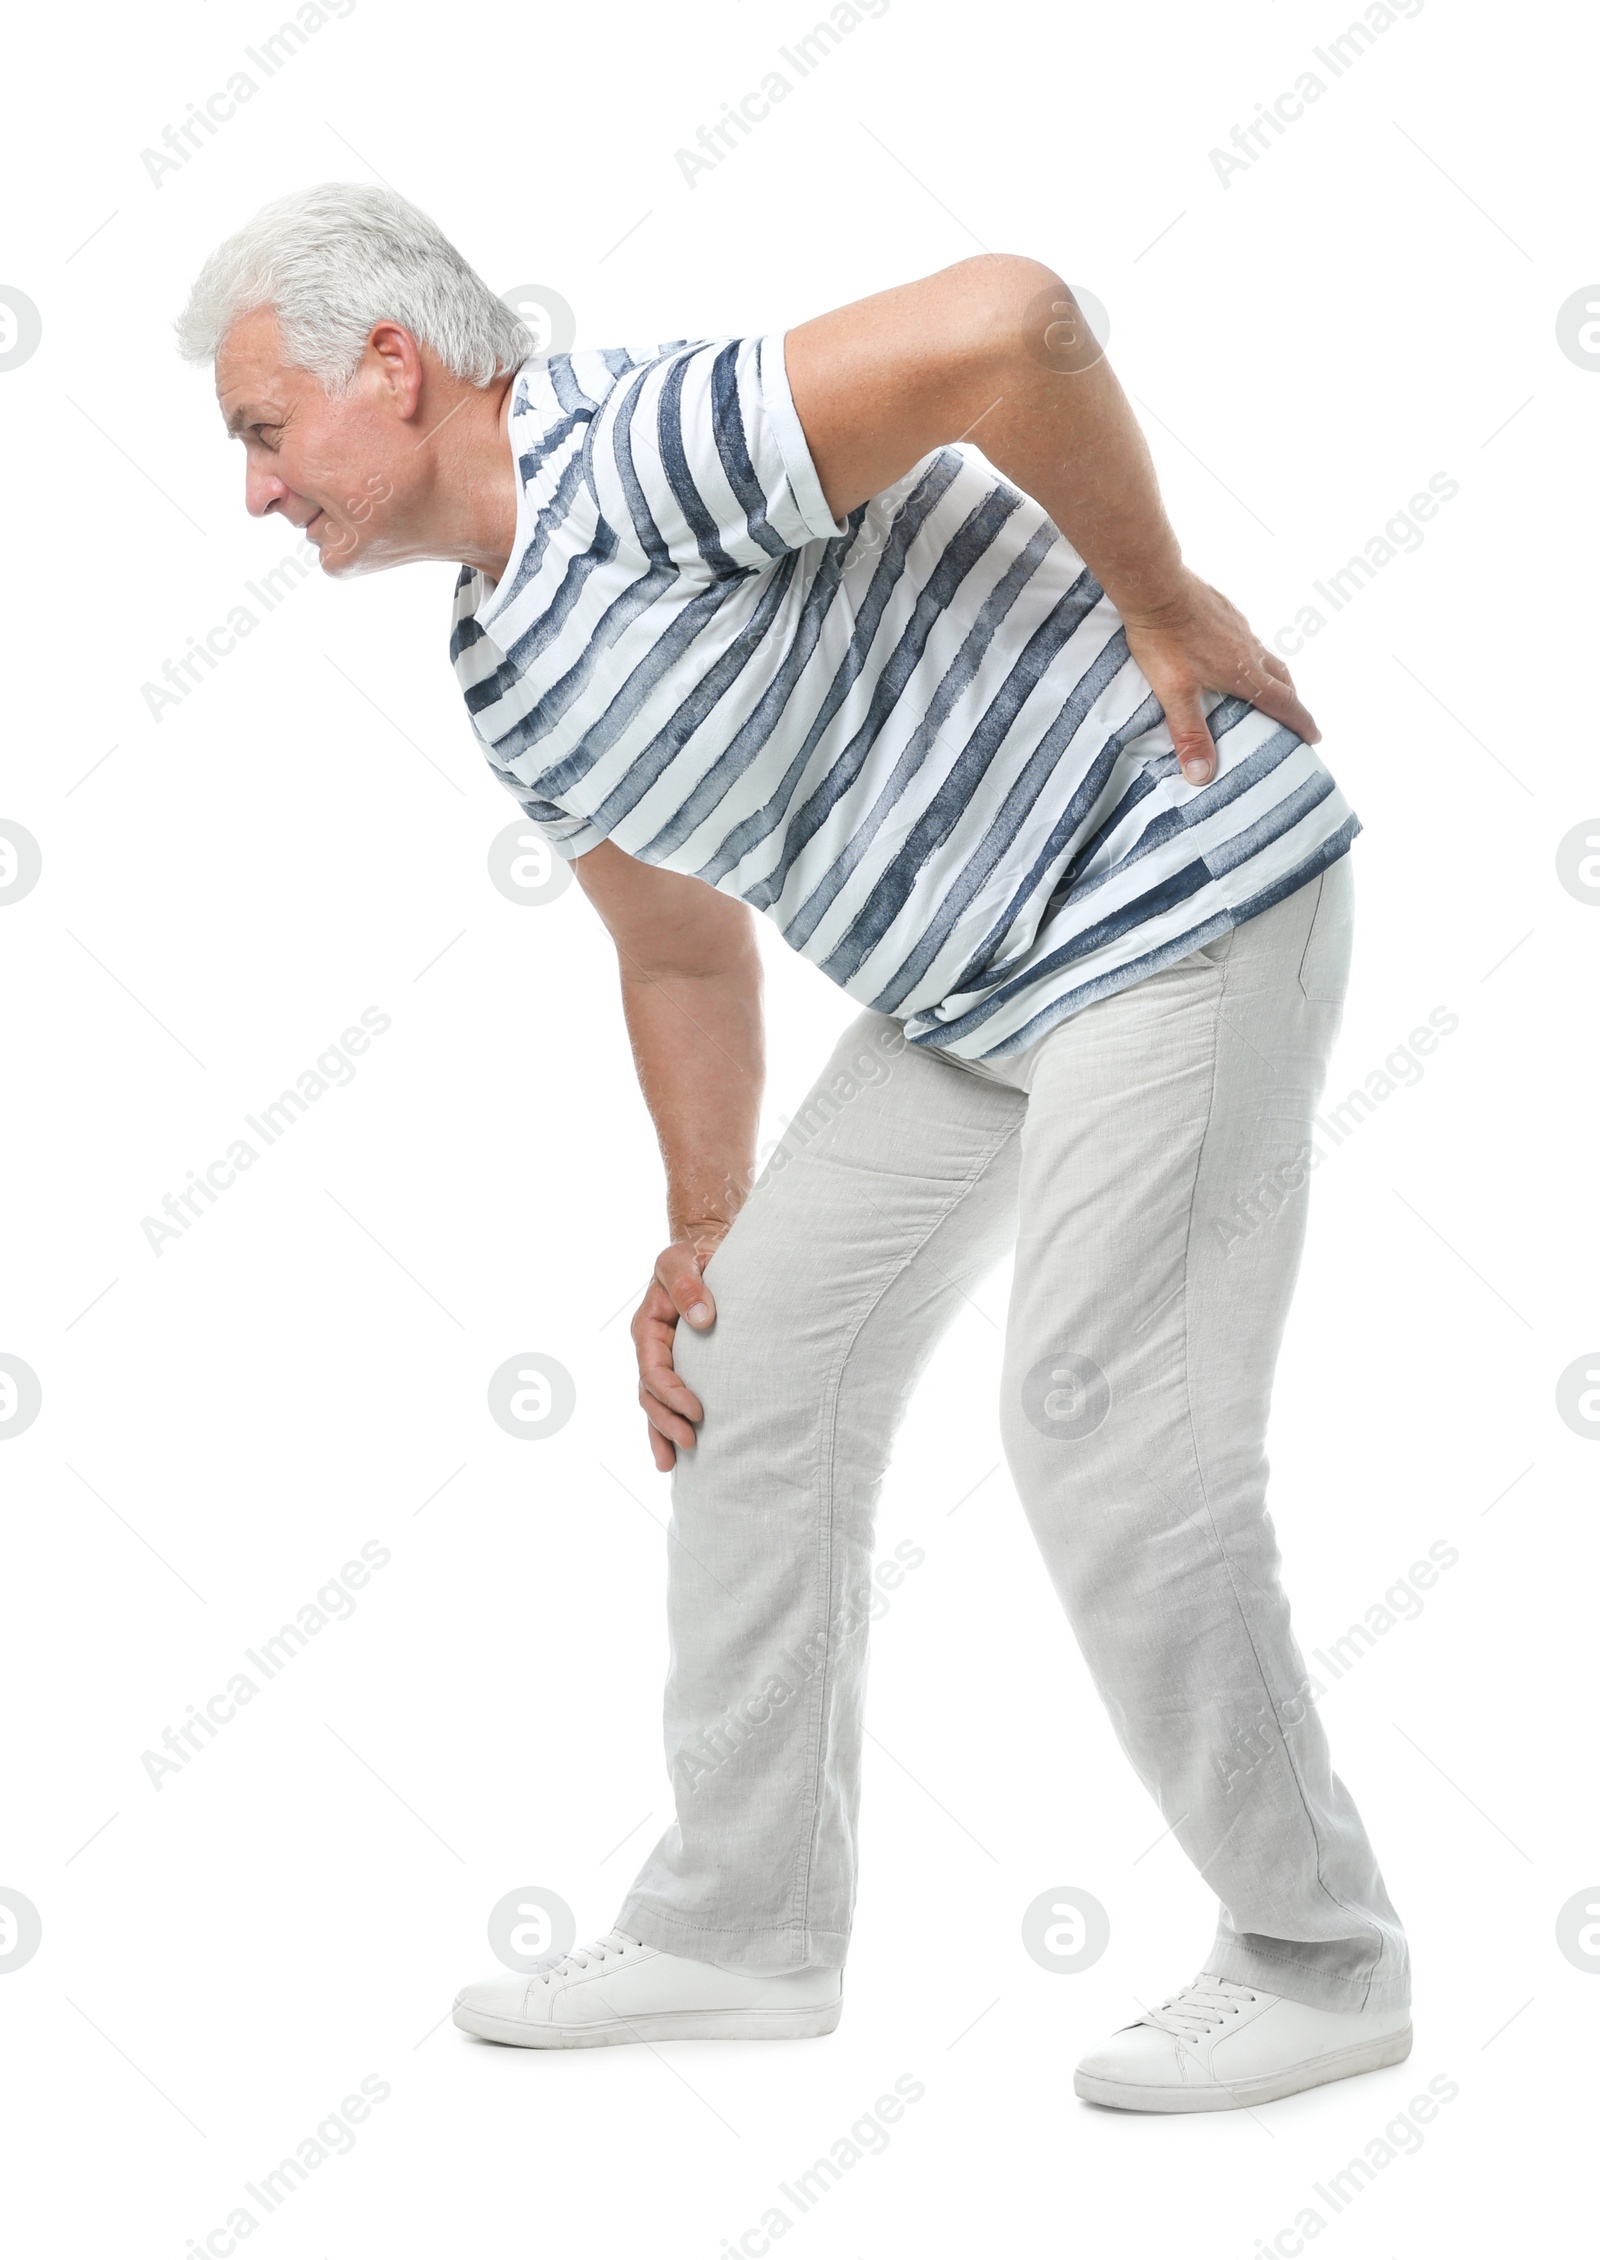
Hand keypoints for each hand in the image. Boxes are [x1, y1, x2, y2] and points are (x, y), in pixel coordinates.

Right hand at [630, 1228, 727, 1471]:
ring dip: (663, 1432)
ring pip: (655, 1404)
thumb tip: (703, 1320)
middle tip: (692, 1442)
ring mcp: (664, 1359)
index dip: (672, 1394)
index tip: (698, 1411)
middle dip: (667, 1422)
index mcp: (648, 1327)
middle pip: (651, 1395)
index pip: (653, 1369)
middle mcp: (651, 1348)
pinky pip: (669, 1400)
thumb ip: (688, 1285)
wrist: (704, 1252)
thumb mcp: (682, 1260)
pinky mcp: (681, 1365)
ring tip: (676, 1463)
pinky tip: (677, 1454)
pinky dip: (670, 1425)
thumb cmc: (693, 1256)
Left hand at [1120, 567, 1319, 786]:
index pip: (1284, 703)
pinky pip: (1249, 638)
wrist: (1156, 586)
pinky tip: (1235, 654)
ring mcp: (1240, 627)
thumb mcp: (1174, 694)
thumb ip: (1189, 734)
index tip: (1315, 738)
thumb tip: (1202, 777)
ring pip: (1267, 655)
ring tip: (1268, 689)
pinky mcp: (1226, 610)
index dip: (1301, 723)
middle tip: (1295, 717)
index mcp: (1244, 673)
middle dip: (1292, 701)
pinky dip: (1253, 654)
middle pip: (1282, 678)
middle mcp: (1250, 649)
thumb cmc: (1163, 642)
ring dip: (1274, 675)